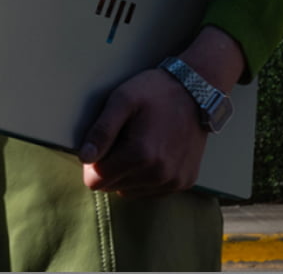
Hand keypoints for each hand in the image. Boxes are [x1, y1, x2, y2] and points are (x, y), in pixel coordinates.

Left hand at [75, 68, 207, 199]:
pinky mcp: (184, 182)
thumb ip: (101, 130)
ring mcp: (173, 181)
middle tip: (123, 140)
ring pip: (129, 191)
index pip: (96, 180)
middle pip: (112, 187)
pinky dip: (145, 177)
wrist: (197, 91)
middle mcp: (159, 174)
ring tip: (140, 144)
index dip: (93, 163)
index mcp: (140, 155)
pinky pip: (150, 191)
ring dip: (128, 173)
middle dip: (111, 167)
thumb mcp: (122, 100)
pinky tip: (154, 153)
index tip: (103, 144)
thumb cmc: (156, 92)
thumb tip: (85, 158)